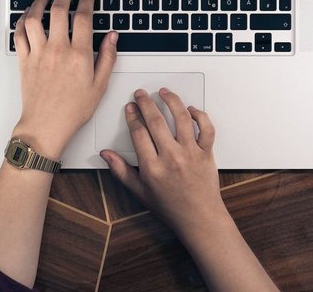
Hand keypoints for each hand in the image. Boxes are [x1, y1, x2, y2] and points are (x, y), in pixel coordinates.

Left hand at [12, 0, 117, 157]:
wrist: (46, 126)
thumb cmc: (73, 110)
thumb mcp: (100, 85)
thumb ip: (107, 57)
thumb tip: (113, 36)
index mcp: (79, 55)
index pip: (84, 16)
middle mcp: (57, 50)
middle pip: (59, 9)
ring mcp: (38, 53)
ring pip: (35, 17)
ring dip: (40, 1)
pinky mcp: (24, 60)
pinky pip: (19, 33)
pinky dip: (22, 20)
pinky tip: (28, 15)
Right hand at [100, 88, 226, 238]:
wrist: (199, 219)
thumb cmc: (171, 207)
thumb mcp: (140, 192)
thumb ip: (121, 171)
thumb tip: (106, 155)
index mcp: (152, 167)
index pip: (138, 132)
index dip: (132, 116)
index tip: (130, 107)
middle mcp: (171, 158)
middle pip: (156, 121)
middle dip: (145, 103)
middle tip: (141, 94)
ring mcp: (190, 153)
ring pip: (181, 118)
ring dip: (171, 101)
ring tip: (164, 92)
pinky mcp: (206, 153)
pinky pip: (206, 128)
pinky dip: (200, 115)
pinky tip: (190, 109)